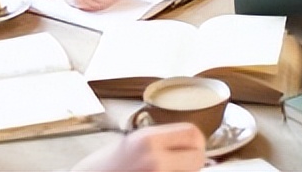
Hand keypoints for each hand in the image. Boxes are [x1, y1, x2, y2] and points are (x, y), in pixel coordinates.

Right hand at [71, 123, 205, 171]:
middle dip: (194, 162)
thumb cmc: (103, 167)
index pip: (192, 133)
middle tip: (185, 163)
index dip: (197, 141)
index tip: (195, 146)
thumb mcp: (132, 143)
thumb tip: (188, 145)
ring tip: (168, 169)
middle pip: (197, 157)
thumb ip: (159, 143)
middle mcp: (155, 160)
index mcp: (148, 140)